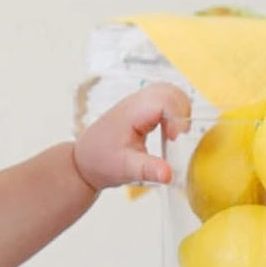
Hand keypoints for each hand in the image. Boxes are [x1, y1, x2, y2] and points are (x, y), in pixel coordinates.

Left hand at [73, 83, 190, 191]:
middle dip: (181, 111)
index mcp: (132, 113)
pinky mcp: (141, 108)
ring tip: (175, 133)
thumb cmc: (103, 162)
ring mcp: (138, 103)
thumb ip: (149, 170)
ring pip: (168, 92)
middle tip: (177, 136)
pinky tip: (169, 131)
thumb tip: (169, 175)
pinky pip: (163, 99)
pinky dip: (173, 111)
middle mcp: (135, 102)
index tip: (174, 138)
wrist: (84, 161)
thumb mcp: (126, 170)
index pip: (163, 101)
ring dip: (179, 109)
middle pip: (169, 91)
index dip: (176, 117)